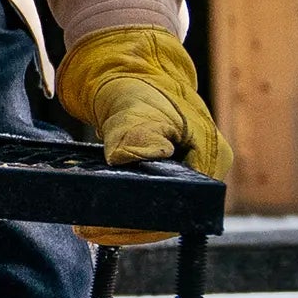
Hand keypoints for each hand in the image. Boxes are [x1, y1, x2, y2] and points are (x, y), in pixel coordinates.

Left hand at [54, 24, 231, 244]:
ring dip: (125, 221)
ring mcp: (191, 172)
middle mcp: (207, 170)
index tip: (104, 228)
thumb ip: (137, 132)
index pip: (182, 207)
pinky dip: (125, 208)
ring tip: (87, 226)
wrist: (137, 67)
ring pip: (160, 211)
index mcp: (210, 156)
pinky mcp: (172, 172)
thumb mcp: (137, 105)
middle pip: (171, 214)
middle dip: (129, 227)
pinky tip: (96, 214)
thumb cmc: (141, 83)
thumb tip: (128, 158)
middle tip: (88, 229)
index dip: (143, 224)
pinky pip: (151, 200)